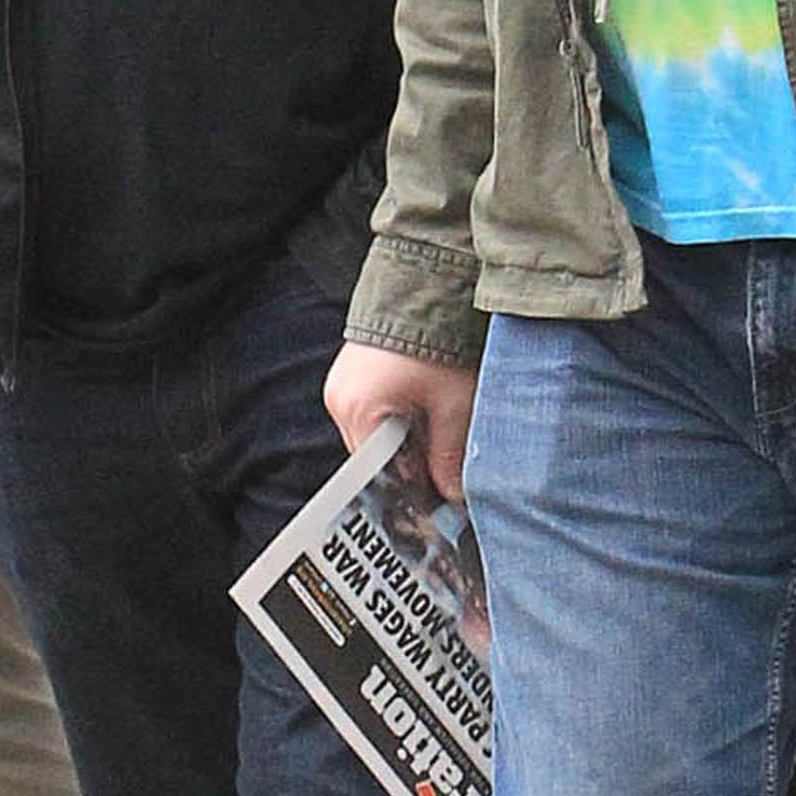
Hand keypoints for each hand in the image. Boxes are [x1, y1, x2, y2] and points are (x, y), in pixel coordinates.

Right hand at [325, 341, 478, 503]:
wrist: (426, 283)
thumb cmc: (441, 340)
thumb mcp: (455, 403)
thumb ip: (451, 455)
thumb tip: (452, 497)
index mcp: (361, 410)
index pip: (382, 477)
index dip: (414, 497)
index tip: (439, 513)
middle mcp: (341, 401)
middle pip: (372, 463)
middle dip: (409, 475)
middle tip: (446, 488)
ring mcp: (340, 388)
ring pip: (370, 443)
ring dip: (401, 452)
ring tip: (437, 451)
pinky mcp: (348, 378)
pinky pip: (367, 419)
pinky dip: (393, 429)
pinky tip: (422, 425)